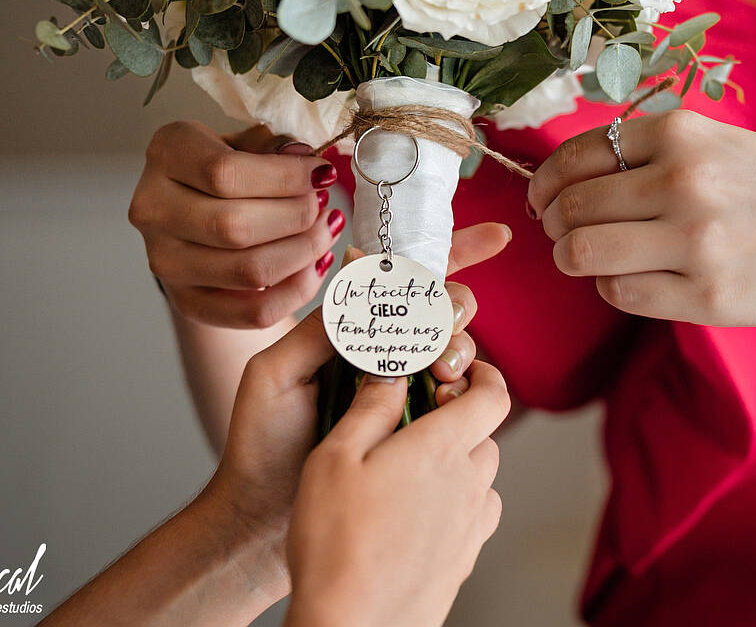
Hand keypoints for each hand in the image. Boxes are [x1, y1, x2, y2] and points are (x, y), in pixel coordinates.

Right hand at [129, 122, 344, 327]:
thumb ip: (274, 148)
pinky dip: (297, 291)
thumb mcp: (247, 142)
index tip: (323, 174)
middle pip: (235, 226)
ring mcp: (163, 260)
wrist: (199, 212)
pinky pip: (253, 312)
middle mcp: (153, 208)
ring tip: (326, 231)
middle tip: (325, 206)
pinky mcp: (186, 300)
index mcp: (167, 153)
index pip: (225, 172)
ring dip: (303, 252)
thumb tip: (309, 164)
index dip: (285, 176)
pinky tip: (317, 264)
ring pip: (248, 271)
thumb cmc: (230, 169)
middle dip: (297, 217)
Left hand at [199, 224, 511, 602]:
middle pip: (442, 308)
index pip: (402, 281)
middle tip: (444, 332)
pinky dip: (464, 390)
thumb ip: (317, 328)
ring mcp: (406, 391)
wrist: (264, 519)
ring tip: (442, 373)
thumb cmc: (260, 445)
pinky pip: (459, 399)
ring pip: (456, 349)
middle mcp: (384, 355)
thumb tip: (362, 281)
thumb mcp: (274, 374)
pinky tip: (450, 397)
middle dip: (455, 307)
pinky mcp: (420, 429)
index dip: (450, 254)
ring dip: (459, 348)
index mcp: (349, 332)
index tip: (494, 237)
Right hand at [283, 363, 509, 626]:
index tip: (460, 371)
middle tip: (418, 421)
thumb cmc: (335, 541)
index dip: (484, 375)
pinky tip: (416, 515)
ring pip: (482, 479)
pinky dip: (456, 506)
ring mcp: (471, 527)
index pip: (494, 395)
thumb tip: (392, 374)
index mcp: (443, 449)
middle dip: (460, 420)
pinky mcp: (464, 561)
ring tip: (411, 473)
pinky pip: (473, 519)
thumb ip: (370, 408)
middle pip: (486, 436)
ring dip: (458, 466)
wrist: (349, 626)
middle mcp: (469, 485)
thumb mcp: (335, 457)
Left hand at [526, 109, 755, 326]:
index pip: (576, 155)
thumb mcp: (718, 144)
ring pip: (581, 253)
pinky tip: (635, 279)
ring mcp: (696, 240)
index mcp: (682, 133)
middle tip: (565, 234)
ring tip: (589, 259)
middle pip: (571, 208)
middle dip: (555, 225)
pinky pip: (618, 293)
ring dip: (573, 259)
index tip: (543, 201)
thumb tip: (562, 178)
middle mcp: (685, 180)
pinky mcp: (705, 295)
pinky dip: (612, 288)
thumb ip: (649, 151)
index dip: (546, 183)